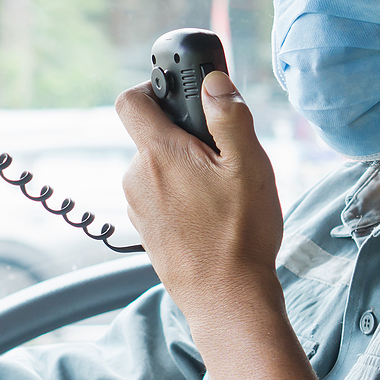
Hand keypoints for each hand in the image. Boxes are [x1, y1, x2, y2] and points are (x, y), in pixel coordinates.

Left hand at [116, 71, 285, 318]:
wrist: (227, 298)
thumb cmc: (240, 233)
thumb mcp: (249, 166)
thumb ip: (229, 116)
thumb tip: (214, 81)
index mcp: (158, 154)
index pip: (131, 101)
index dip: (152, 88)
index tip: (179, 97)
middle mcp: (136, 177)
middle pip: (151, 138)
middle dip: (183, 138)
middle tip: (222, 158)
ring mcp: (137, 207)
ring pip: (157, 170)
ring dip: (184, 171)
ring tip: (220, 194)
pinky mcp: (145, 232)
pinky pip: (159, 198)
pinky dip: (179, 198)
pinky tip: (209, 218)